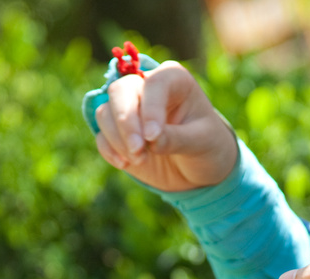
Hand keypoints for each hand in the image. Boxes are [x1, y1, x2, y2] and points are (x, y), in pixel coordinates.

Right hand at [93, 61, 237, 191]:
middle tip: (138, 150)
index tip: (153, 137)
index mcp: (174, 79)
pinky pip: (102, 134)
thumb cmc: (207, 146)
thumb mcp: (202, 142)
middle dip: (126, 122)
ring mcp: (129, 108)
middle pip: (120, 91)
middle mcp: (147, 87)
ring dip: (118, 138)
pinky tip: (124, 164)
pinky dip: (109, 149)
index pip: (154, 84)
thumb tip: (151, 139)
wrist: (199, 167)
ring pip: (106, 111)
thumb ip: (177, 138)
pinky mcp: (118, 131)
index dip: (150, 108)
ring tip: (140, 160)